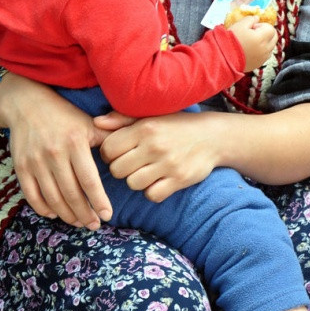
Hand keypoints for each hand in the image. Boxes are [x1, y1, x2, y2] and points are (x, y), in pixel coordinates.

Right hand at [0, 77, 119, 228]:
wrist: (26, 103)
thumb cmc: (64, 115)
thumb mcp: (89, 123)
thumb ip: (110, 138)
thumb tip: (131, 152)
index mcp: (75, 143)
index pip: (89, 180)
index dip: (98, 201)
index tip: (107, 215)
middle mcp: (54, 153)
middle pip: (71, 194)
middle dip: (84, 214)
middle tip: (94, 225)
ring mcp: (36, 161)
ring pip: (52, 198)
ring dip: (67, 215)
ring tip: (79, 222)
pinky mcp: (21, 166)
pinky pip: (32, 195)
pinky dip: (43, 208)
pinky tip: (54, 213)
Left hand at [98, 110, 220, 202]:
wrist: (213, 136)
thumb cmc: (176, 125)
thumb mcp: (151, 116)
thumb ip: (122, 118)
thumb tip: (96, 122)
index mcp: (144, 127)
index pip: (109, 148)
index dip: (109, 154)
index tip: (119, 153)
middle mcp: (154, 145)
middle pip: (117, 169)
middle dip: (121, 169)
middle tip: (132, 164)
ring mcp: (168, 164)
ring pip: (133, 184)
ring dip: (136, 181)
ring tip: (146, 172)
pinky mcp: (179, 179)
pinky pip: (153, 194)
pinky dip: (153, 191)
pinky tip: (158, 181)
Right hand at [227, 16, 276, 69]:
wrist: (224, 58)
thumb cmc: (231, 40)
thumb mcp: (240, 25)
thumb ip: (251, 19)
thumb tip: (257, 18)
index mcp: (261, 38)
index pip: (271, 28)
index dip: (262, 25)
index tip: (252, 28)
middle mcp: (265, 49)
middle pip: (274, 37)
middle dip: (267, 33)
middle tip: (254, 33)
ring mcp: (263, 58)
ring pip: (271, 47)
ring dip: (265, 42)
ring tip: (252, 42)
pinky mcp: (259, 64)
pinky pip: (266, 55)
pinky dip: (262, 51)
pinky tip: (251, 50)